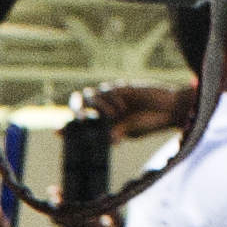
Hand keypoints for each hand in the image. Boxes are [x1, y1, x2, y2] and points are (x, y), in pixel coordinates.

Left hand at [70, 78, 196, 141]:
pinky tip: (122, 107)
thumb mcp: (130, 131)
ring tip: (116, 114)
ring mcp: (110, 98)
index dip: (66, 127)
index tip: (57, 131)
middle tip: (83, 119)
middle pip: (77, 105)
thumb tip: (105, 139)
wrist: (169, 108)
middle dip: (76, 111)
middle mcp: (103, 111)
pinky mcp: (119, 87)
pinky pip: (104, 90)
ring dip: (98, 106)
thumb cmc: (150, 123)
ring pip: (89, 96)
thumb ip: (115, 132)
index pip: (78, 125)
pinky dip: (109, 99)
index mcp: (102, 125)